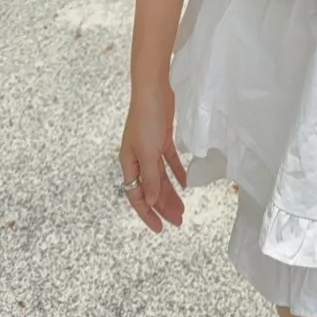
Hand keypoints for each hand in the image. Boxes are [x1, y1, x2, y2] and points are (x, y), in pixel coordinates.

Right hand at [119, 80, 188, 232]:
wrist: (154, 88)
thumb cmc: (146, 118)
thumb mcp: (147, 152)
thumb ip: (150, 178)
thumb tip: (150, 202)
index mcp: (129, 163)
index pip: (136, 196)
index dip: (147, 213)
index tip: (160, 228)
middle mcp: (138, 158)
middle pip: (151, 189)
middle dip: (163, 206)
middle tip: (179, 220)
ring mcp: (150, 148)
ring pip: (161, 177)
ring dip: (171, 193)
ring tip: (183, 208)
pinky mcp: (162, 138)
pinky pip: (170, 161)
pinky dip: (177, 172)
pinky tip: (186, 183)